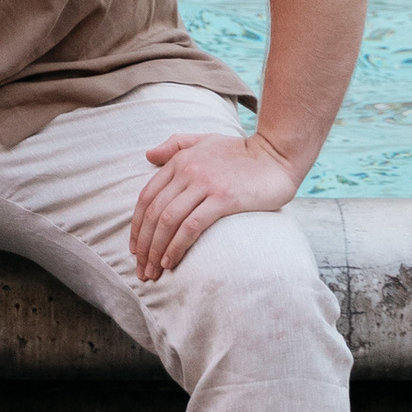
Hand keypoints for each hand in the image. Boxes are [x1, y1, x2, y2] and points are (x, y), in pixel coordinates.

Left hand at [130, 129, 298, 285]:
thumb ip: (175, 145)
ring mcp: (205, 184)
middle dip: (144, 245)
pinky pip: (191, 226)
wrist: (276, 156)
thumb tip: (148, 155)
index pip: (147, 197)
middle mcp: (188, 170)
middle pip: (154, 213)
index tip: (135, 249)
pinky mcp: (223, 199)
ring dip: (156, 250)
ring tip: (153, 272)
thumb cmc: (241, 151)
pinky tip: (171, 261)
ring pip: (169, 221)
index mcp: (180, 159)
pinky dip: (176, 246)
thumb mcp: (204, 140)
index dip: (137, 226)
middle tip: (141, 269)